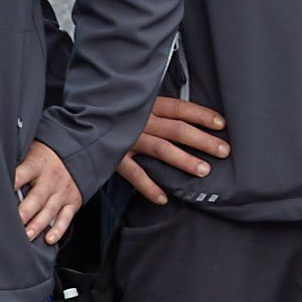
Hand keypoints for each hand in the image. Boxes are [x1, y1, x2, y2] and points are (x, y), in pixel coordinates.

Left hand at [15, 141, 83, 242]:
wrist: (78, 152)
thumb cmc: (46, 155)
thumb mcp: (31, 150)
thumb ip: (17, 163)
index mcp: (37, 164)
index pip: (22, 175)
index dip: (11, 185)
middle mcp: (51, 179)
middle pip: (36, 198)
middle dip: (24, 213)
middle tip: (13, 225)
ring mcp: (63, 191)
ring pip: (49, 211)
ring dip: (37, 225)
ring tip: (27, 237)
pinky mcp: (73, 201)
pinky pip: (66, 217)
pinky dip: (58, 230)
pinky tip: (49, 239)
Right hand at [118, 89, 230, 204]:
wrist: (77, 121)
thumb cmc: (113, 110)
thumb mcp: (134, 102)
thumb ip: (156, 109)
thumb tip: (184, 119)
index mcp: (147, 104)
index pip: (180, 108)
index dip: (201, 115)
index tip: (222, 124)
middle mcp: (139, 120)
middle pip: (177, 130)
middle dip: (202, 140)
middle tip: (223, 151)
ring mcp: (126, 138)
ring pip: (161, 149)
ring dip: (183, 160)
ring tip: (203, 170)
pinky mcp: (113, 157)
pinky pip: (134, 174)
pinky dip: (149, 187)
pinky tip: (163, 198)